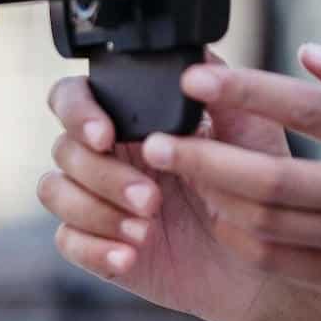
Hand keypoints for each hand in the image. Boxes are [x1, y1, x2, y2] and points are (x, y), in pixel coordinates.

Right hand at [39, 50, 320, 320]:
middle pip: (65, 147)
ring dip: (95, 209)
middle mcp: (112, 155)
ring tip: (145, 228)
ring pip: (55, 190)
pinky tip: (130, 256)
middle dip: (103, 173)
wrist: (265, 259)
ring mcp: (101, 199)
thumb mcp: (251, 135)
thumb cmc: (260, 189)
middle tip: (152, 198)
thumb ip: (222, 92)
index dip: (77, 111)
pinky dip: (94, 248)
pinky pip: (67, 240)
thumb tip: (193, 61)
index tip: (105, 135)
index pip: (75, 97)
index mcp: (137, 120)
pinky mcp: (100, 243)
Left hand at [137, 44, 320, 320]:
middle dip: (201, 158)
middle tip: (152, 141)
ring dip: (213, 199)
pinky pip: (281, 262)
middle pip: (270, 177)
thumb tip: (307, 52)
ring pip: (266, 225)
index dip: (247, 91)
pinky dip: (243, 239)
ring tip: (179, 172)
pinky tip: (222, 215)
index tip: (197, 79)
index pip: (309, 108)